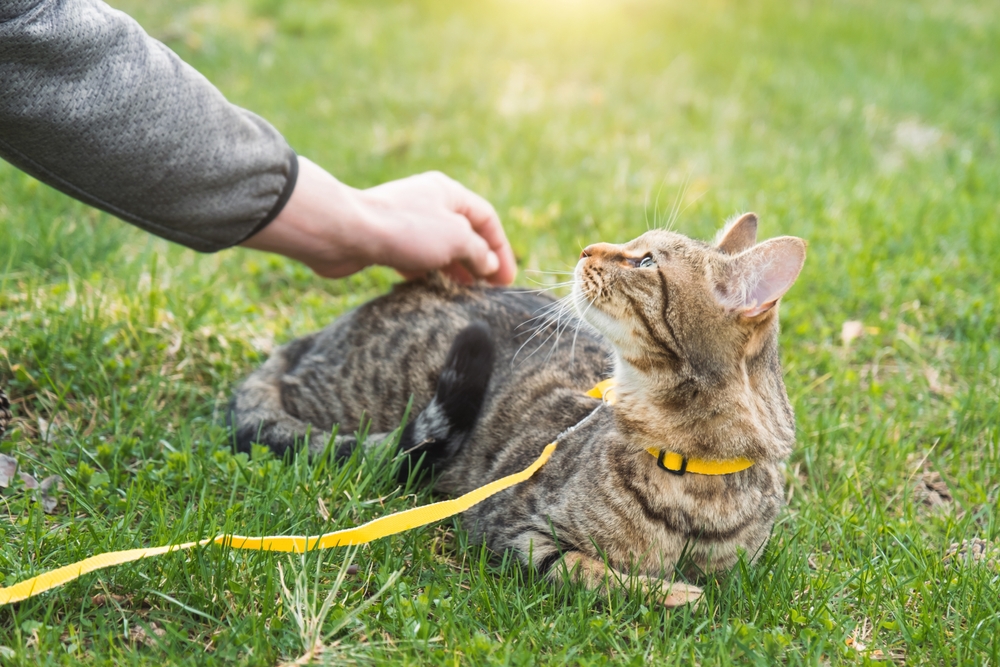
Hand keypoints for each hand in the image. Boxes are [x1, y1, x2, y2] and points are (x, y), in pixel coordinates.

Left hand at [240, 157, 516, 284]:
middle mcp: (429, 203)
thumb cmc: (405, 229)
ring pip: (440, 249)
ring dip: (455, 271)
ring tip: (467, 296)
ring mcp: (407, 223)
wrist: (346, 232)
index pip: (487, 219)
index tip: (507, 281)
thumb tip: (489, 264)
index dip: (502, 249)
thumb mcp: (455, 238)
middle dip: (479, 262)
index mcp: (449, 192)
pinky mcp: (388, 242)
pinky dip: (429, 275)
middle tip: (489, 292)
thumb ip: (478, 252)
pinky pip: (417, 260)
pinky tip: (435, 293)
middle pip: (464, 234)